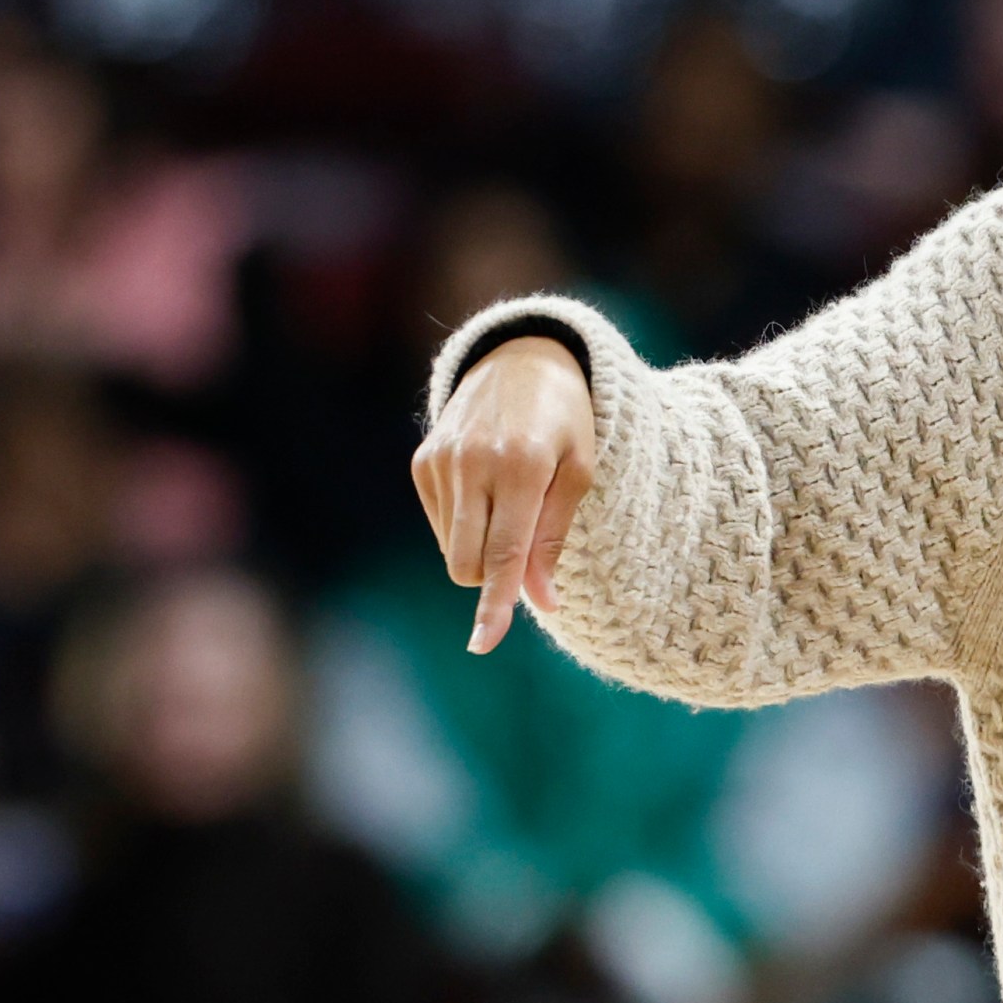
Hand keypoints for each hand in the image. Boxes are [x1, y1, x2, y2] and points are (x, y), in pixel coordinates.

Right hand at [410, 335, 594, 654]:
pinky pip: (441, 526)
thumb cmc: (567, 421)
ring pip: (452, 550)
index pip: (506, 552)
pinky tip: (487, 490)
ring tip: (512, 500)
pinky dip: (465, 526)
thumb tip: (541, 604)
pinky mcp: (422, 461)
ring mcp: (441, 460)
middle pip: (468, 563)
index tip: (484, 643)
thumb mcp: (579, 472)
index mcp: (523, 465)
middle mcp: (474, 462)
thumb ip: (555, 539)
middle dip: (494, 577)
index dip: (497, 602)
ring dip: (483, 547)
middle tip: (526, 554)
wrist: (523, 359)